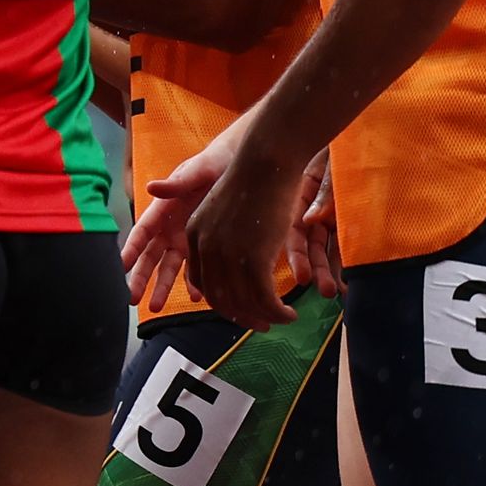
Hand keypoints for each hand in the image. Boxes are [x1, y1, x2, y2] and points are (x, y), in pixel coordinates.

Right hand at [121, 115, 243, 311]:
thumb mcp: (197, 170)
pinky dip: (195, 283)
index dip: (129, 250)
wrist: (242, 165)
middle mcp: (169, 227)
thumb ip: (176, 182)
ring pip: (169, 268)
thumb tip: (150, 186)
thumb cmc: (214, 163)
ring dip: (162, 287)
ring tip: (156, 308)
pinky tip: (198, 297)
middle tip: (131, 298)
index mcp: (162, 209)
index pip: (141, 232)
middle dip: (139, 277)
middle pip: (149, 256)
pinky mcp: (203, 245)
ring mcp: (185, 239)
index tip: (119, 267)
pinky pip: (196, 268)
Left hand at [179, 124, 311, 329]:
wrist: (267, 161)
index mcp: (194, 235)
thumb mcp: (228, 209)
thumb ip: (223, 236)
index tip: (240, 307)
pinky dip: (277, 312)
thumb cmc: (255, 179)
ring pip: (242, 302)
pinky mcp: (253, 258)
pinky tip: (290, 313)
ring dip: (262, 317)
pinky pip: (263, 298)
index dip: (222, 300)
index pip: (202, 282)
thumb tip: (234, 257)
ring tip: (279, 320)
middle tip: (261, 324)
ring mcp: (227, 255)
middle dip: (240, 316)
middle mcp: (205, 248)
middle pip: (219, 298)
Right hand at [294, 152, 344, 300]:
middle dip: (316, 269)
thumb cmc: (345, 145)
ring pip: (326, 249)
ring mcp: (331, 215)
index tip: (303, 277)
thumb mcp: (332, 166)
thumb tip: (310, 220)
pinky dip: (347, 262)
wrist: (370, 132)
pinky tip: (352, 279)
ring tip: (340, 292)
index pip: (293, 231)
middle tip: (325, 291)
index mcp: (301, 195)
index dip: (296, 255)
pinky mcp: (350, 219)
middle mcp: (313, 209)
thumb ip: (323, 192)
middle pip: (309, 245)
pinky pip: (345, 244)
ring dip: (331, 271)